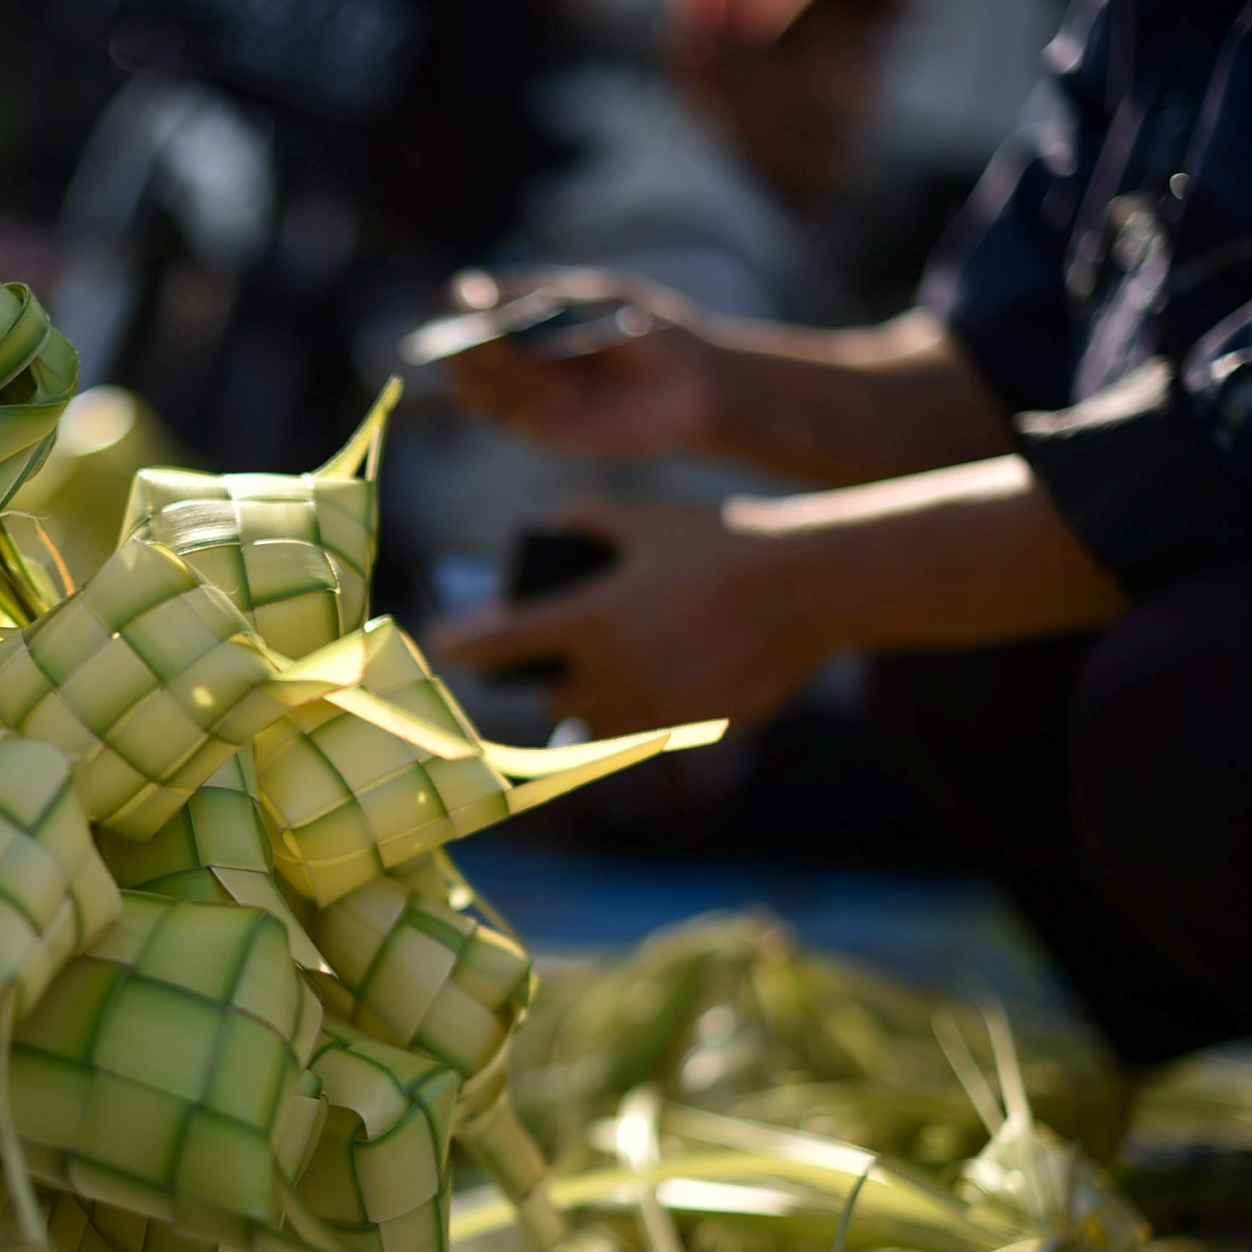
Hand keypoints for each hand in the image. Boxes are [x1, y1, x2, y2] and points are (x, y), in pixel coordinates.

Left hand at [430, 495, 837, 736]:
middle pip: (548, 699)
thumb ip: (584, 517)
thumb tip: (547, 526)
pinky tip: (658, 685)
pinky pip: (648, 734)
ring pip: (596, 724)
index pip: (497, 645)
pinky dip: (643, 715)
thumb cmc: (722, 540)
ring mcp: (652, 712)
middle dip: (546, 680)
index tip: (443, 642)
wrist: (809, 586)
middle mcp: (612, 677)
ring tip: (603, 678)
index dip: (463, 643)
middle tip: (546, 661)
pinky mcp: (691, 732)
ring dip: (591, 705)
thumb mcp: (645, 517)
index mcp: (588, 621)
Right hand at [440, 267, 731, 461]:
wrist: (695, 390)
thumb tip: (480, 290)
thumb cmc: (651, 333)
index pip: (484, 305)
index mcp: (536, 312)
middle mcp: (527, 353)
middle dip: (467, 343)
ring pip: (485, 383)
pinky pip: (506, 414)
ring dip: (481, 372)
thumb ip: (544, 295)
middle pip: (476, 348)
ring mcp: (533, 391)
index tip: (465, 298)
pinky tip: (492, 391)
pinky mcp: (545, 427)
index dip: (468, 302)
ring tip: (488, 360)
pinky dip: (498, 402)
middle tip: (466, 337)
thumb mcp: (599, 300)